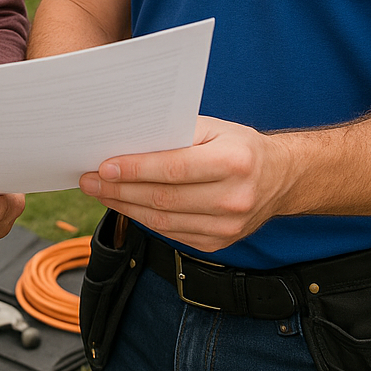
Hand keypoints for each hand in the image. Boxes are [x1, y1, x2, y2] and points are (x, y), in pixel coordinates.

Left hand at [79, 115, 292, 252]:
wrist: (281, 177)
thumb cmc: (240, 145)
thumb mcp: (214, 127)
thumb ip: (176, 133)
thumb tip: (129, 140)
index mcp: (233, 161)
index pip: (173, 168)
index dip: (135, 169)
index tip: (103, 165)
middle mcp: (233, 198)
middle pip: (163, 198)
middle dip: (119, 190)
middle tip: (89, 180)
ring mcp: (227, 227)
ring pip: (163, 222)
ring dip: (125, 207)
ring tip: (100, 193)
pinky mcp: (219, 244)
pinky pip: (172, 234)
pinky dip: (144, 220)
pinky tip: (126, 206)